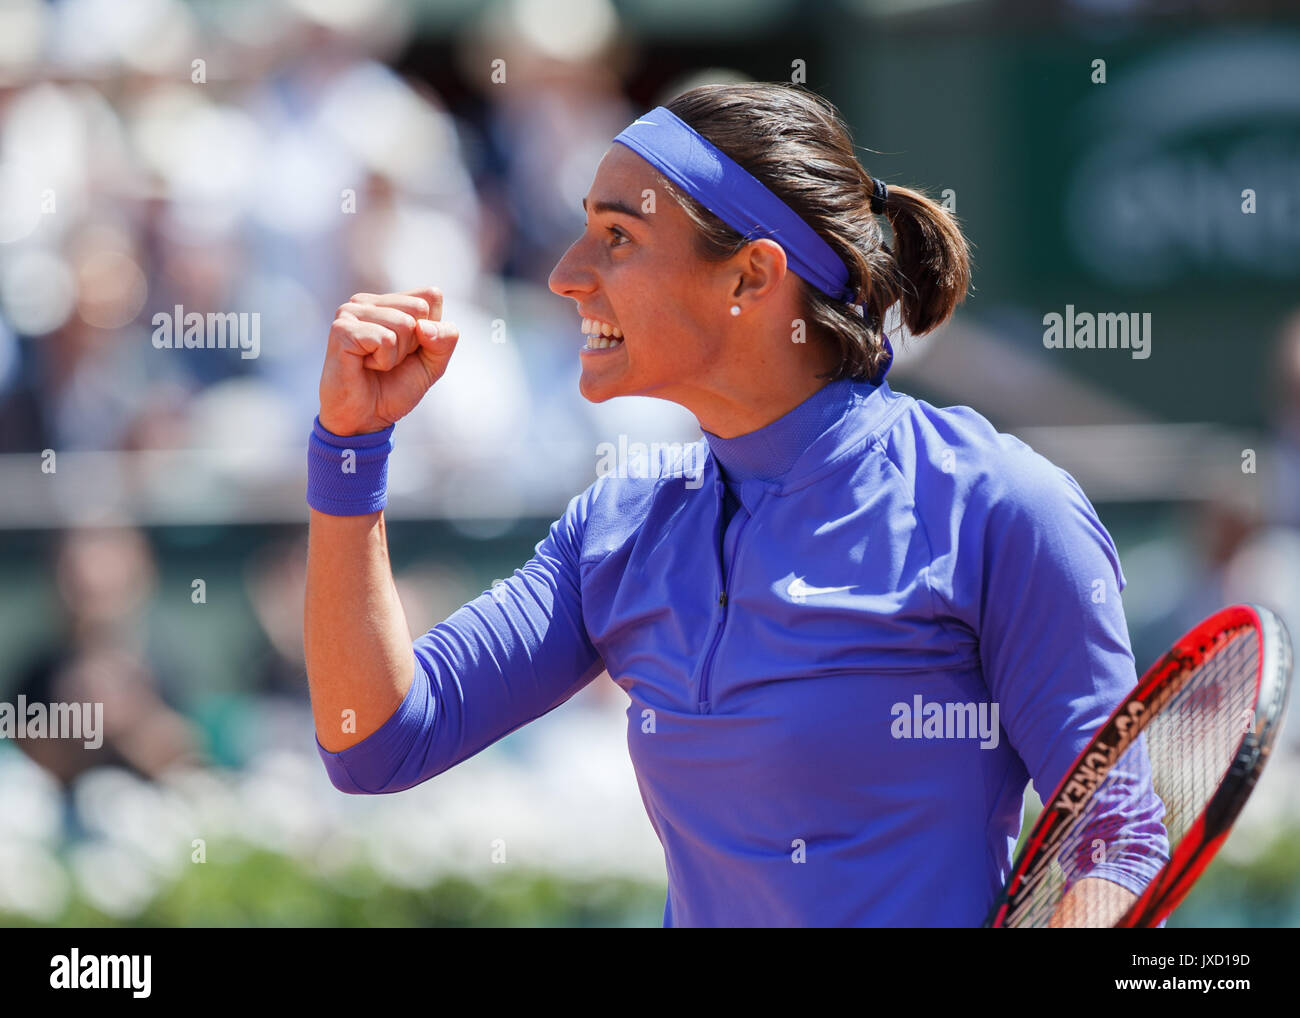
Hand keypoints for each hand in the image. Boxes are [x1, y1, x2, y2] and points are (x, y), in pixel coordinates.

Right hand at [317, 287, 459, 435]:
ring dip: (397, 355)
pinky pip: (385, 340)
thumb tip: (424, 326)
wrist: (365, 419)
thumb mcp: (433, 363)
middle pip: (419, 308)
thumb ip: (445, 339)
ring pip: (404, 323)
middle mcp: (367, 301)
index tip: (409, 351)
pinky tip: (365, 366)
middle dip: (414, 343)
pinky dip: (384, 362)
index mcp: (388, 302)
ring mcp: (350, 312)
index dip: (431, 332)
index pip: (431, 296)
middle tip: (390, 360)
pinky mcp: (342, 329)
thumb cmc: (394, 388)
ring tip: (376, 365)